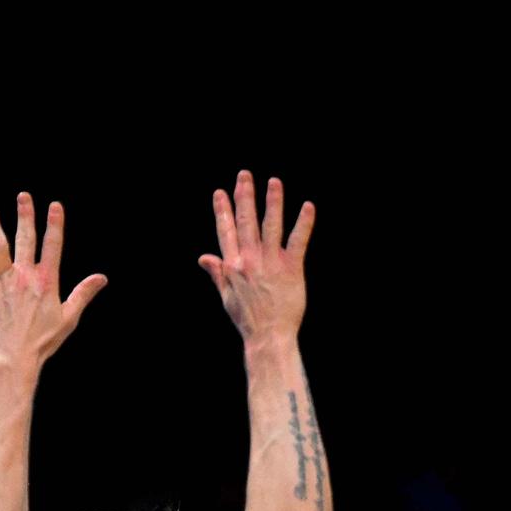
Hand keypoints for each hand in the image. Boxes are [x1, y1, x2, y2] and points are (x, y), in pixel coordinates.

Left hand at [0, 193, 105, 368]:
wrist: (14, 355)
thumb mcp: (69, 318)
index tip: (54, 205)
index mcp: (47, 281)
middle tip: (23, 195)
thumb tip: (102, 278)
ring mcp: (4, 280)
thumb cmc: (42, 341)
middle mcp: (25, 275)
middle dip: (25, 215)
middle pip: (25, 238)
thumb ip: (83, 294)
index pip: (52, 245)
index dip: (54, 224)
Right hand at [198, 170, 314, 348]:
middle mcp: (249, 260)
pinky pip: (298, 241)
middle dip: (245, 196)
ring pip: (271, 226)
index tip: (220, 192)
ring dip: (272, 202)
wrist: (267, 336)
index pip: (226, 231)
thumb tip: (203, 257)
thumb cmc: (247, 319)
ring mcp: (270, 262)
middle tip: (244, 175)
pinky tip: (307, 206)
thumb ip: (216, 273)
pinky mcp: (292, 268)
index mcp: (232, 266)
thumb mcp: (226, 296)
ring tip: (274, 181)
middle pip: (246, 222)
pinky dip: (303, 223)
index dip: (223, 210)